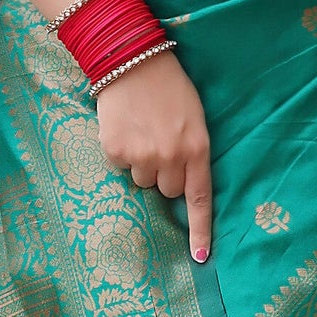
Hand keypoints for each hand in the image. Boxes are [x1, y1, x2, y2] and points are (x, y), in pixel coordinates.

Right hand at [94, 51, 212, 261]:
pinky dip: (121, 152)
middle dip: (163, 174)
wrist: (132, 58)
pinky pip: (121, 166)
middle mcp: (171, 157)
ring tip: (141, 130)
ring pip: (141, 180)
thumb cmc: (169, 86)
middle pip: (166, 190)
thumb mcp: (193, 117)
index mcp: (197, 147)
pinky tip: (125, 127)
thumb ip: (191, 151)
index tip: (201, 258)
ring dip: (142, 162)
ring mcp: (142, 156)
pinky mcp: (116, 151)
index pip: (200, 199)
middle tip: (158, 143)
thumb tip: (180, 186)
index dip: (200, 231)